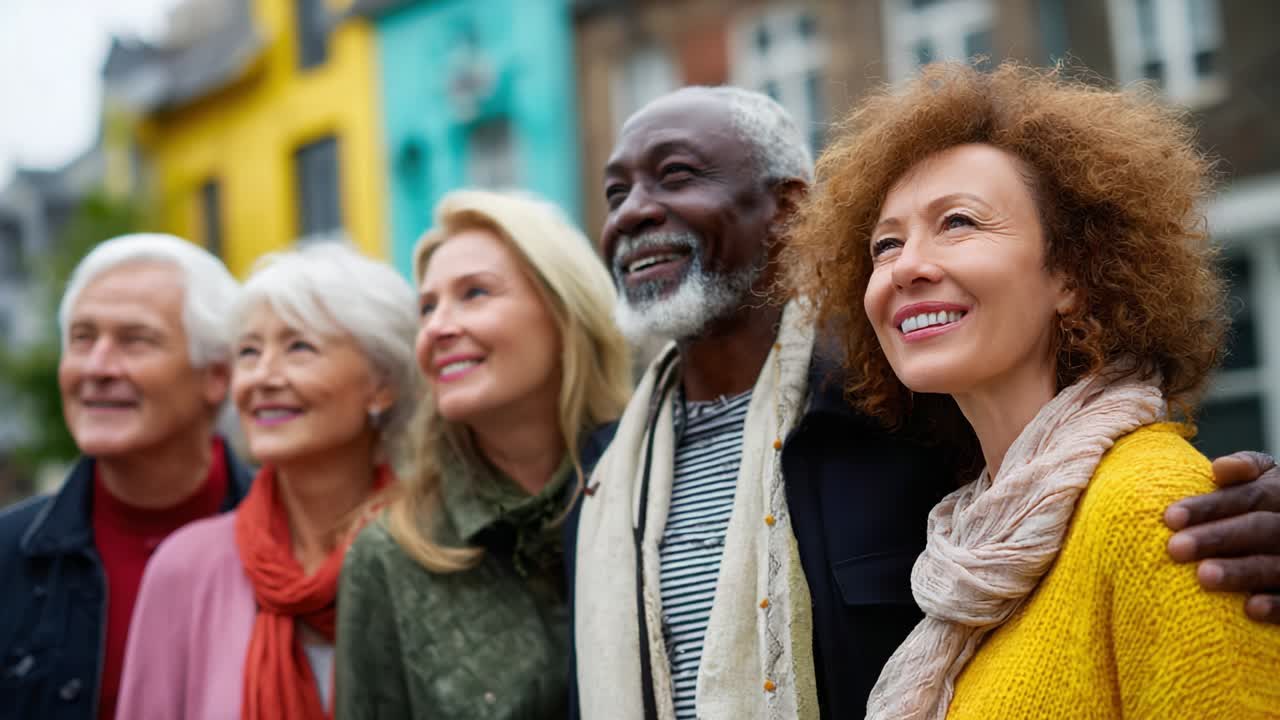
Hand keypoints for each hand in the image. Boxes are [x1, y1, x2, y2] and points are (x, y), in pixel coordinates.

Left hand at [1165, 451, 1279, 623]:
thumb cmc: (1258, 508)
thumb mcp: (1263, 481)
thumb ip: (1244, 469)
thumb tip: (1220, 468)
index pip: (1249, 496)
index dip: (1211, 506)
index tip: (1170, 517)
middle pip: (1261, 529)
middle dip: (1218, 538)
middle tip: (1176, 548)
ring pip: (1277, 566)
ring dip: (1241, 572)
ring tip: (1203, 576)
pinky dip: (1276, 605)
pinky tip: (1249, 609)